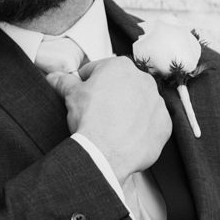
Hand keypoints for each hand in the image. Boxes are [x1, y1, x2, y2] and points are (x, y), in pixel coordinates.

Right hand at [46, 56, 171, 183]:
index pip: (99, 70)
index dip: (86, 83)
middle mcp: (143, 80)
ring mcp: (157, 103)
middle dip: (110, 96)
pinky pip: (151, 124)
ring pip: (139, 104)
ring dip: (128, 112)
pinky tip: (127, 137)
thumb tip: (54, 77)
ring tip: (112, 127)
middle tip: (97, 113)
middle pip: (122, 86)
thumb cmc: (90, 120)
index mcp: (120, 66)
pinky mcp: (164, 124)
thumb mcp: (71, 96)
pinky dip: (141, 129)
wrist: (105, 153)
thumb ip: (64, 82)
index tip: (83, 94)